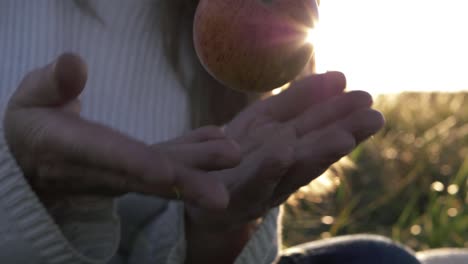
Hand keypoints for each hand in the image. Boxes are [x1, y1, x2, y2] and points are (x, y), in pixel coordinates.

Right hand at [3, 53, 239, 208]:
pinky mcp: (136, 167)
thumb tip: (73, 61)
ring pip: (164, 170)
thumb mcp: (31, 98)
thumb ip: (52, 84)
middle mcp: (104, 169)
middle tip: (223, 198)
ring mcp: (124, 171)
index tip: (170, 174)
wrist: (35, 160)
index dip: (140, 165)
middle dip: (185, 184)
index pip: (111, 158)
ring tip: (234, 153)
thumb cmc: (32, 124)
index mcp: (75, 151)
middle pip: (148, 177)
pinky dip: (193, 150)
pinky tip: (219, 137)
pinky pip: (166, 159)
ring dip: (199, 164)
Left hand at [186, 72, 384, 230]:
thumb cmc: (239, 152)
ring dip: (317, 155)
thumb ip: (298, 101)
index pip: (319, 132)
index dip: (342, 117)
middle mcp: (280, 172)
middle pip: (313, 153)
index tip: (367, 100)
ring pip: (291, 171)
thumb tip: (340, 76)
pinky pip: (252, 184)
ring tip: (343, 138)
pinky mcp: (233, 198)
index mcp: (290, 150)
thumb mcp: (266, 121)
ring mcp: (259, 187)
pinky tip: (283, 152)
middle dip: (342, 135)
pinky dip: (269, 169)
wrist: (196, 187)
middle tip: (373, 119)